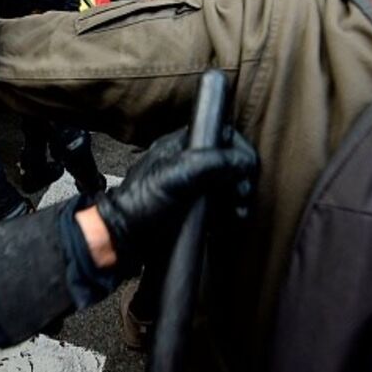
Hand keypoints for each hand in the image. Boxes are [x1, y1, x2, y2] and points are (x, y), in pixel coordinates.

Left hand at [94, 128, 257, 269]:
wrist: (125, 237)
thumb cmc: (141, 202)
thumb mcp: (176, 176)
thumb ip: (211, 162)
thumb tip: (244, 160)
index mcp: (180, 146)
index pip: (220, 134)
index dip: (238, 150)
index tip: (246, 170)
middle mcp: (187, 162)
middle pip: (228, 162)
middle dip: (241, 180)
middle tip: (241, 196)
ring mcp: (191, 185)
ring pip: (227, 185)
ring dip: (238, 199)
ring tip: (237, 212)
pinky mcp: (193, 207)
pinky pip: (221, 205)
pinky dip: (229, 213)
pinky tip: (229, 220)